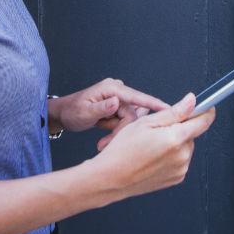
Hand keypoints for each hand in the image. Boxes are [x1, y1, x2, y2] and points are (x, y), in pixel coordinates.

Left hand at [49, 78, 167, 141]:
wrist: (63, 115)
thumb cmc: (71, 111)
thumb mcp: (83, 112)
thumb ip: (101, 108)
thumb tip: (116, 102)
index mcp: (112, 89)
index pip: (137, 97)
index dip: (154, 104)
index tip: (170, 109)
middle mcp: (118, 92)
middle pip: (133, 115)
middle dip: (121, 132)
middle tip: (104, 144)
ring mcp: (119, 101)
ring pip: (130, 122)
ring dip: (118, 134)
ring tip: (102, 143)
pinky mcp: (118, 109)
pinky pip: (125, 123)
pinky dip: (117, 133)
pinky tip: (105, 139)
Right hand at [90, 93, 215, 199]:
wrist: (111, 178)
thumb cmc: (123, 150)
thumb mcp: (146, 122)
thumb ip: (174, 112)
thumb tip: (192, 101)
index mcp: (176, 139)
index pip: (204, 121)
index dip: (206, 110)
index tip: (206, 106)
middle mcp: (182, 156)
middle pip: (191, 134)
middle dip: (179, 128)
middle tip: (157, 130)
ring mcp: (180, 169)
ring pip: (185, 147)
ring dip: (175, 143)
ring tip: (151, 145)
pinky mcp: (176, 178)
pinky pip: (180, 160)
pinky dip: (171, 156)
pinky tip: (154, 156)